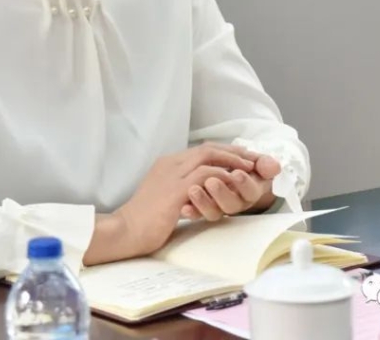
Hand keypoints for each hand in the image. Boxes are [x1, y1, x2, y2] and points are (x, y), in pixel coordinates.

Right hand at [112, 143, 261, 256]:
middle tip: (254, 158)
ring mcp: (172, 174)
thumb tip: (199, 191)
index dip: (224, 151)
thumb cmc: (144, 220)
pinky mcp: (176, 189)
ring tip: (250, 169)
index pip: (200, 149)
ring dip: (232, 160)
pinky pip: (205, 174)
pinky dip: (223, 175)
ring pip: (208, 156)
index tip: (242, 156)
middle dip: (233, 151)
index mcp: (167, 164)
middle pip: (208, 147)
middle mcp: (170, 163)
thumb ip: (180, 189)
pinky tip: (235, 182)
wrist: (126, 231)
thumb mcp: (163, 197)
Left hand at [180, 154, 280, 220]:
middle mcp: (234, 202)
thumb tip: (273, 166)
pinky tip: (184, 206)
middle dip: (222, 194)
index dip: (245, 184)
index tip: (237, 173)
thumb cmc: (246, 168)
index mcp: (249, 191)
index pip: (250, 191)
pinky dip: (191, 211)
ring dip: (203, 202)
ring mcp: (218, 207)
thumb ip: (265, 164)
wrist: (232, 170)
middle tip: (212, 182)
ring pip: (213, 212)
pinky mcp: (202, 209)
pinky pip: (197, 215)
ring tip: (193, 190)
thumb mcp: (258, 164)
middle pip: (230, 205)